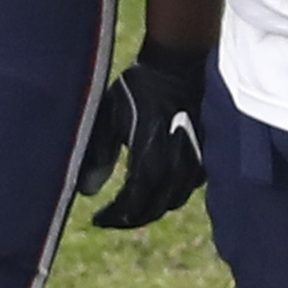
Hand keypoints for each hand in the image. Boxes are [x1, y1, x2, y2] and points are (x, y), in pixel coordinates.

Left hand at [77, 45, 209, 231]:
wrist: (175, 66)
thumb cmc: (137, 90)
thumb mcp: (108, 119)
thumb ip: (98, 157)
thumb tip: (86, 193)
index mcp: (151, 158)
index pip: (134, 203)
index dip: (115, 217)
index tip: (97, 220)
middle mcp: (176, 165)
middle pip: (155, 208)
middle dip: (131, 218)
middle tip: (111, 219)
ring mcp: (193, 160)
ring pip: (173, 201)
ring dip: (151, 209)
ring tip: (130, 210)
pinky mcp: (201, 153)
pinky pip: (188, 187)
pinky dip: (171, 196)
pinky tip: (156, 192)